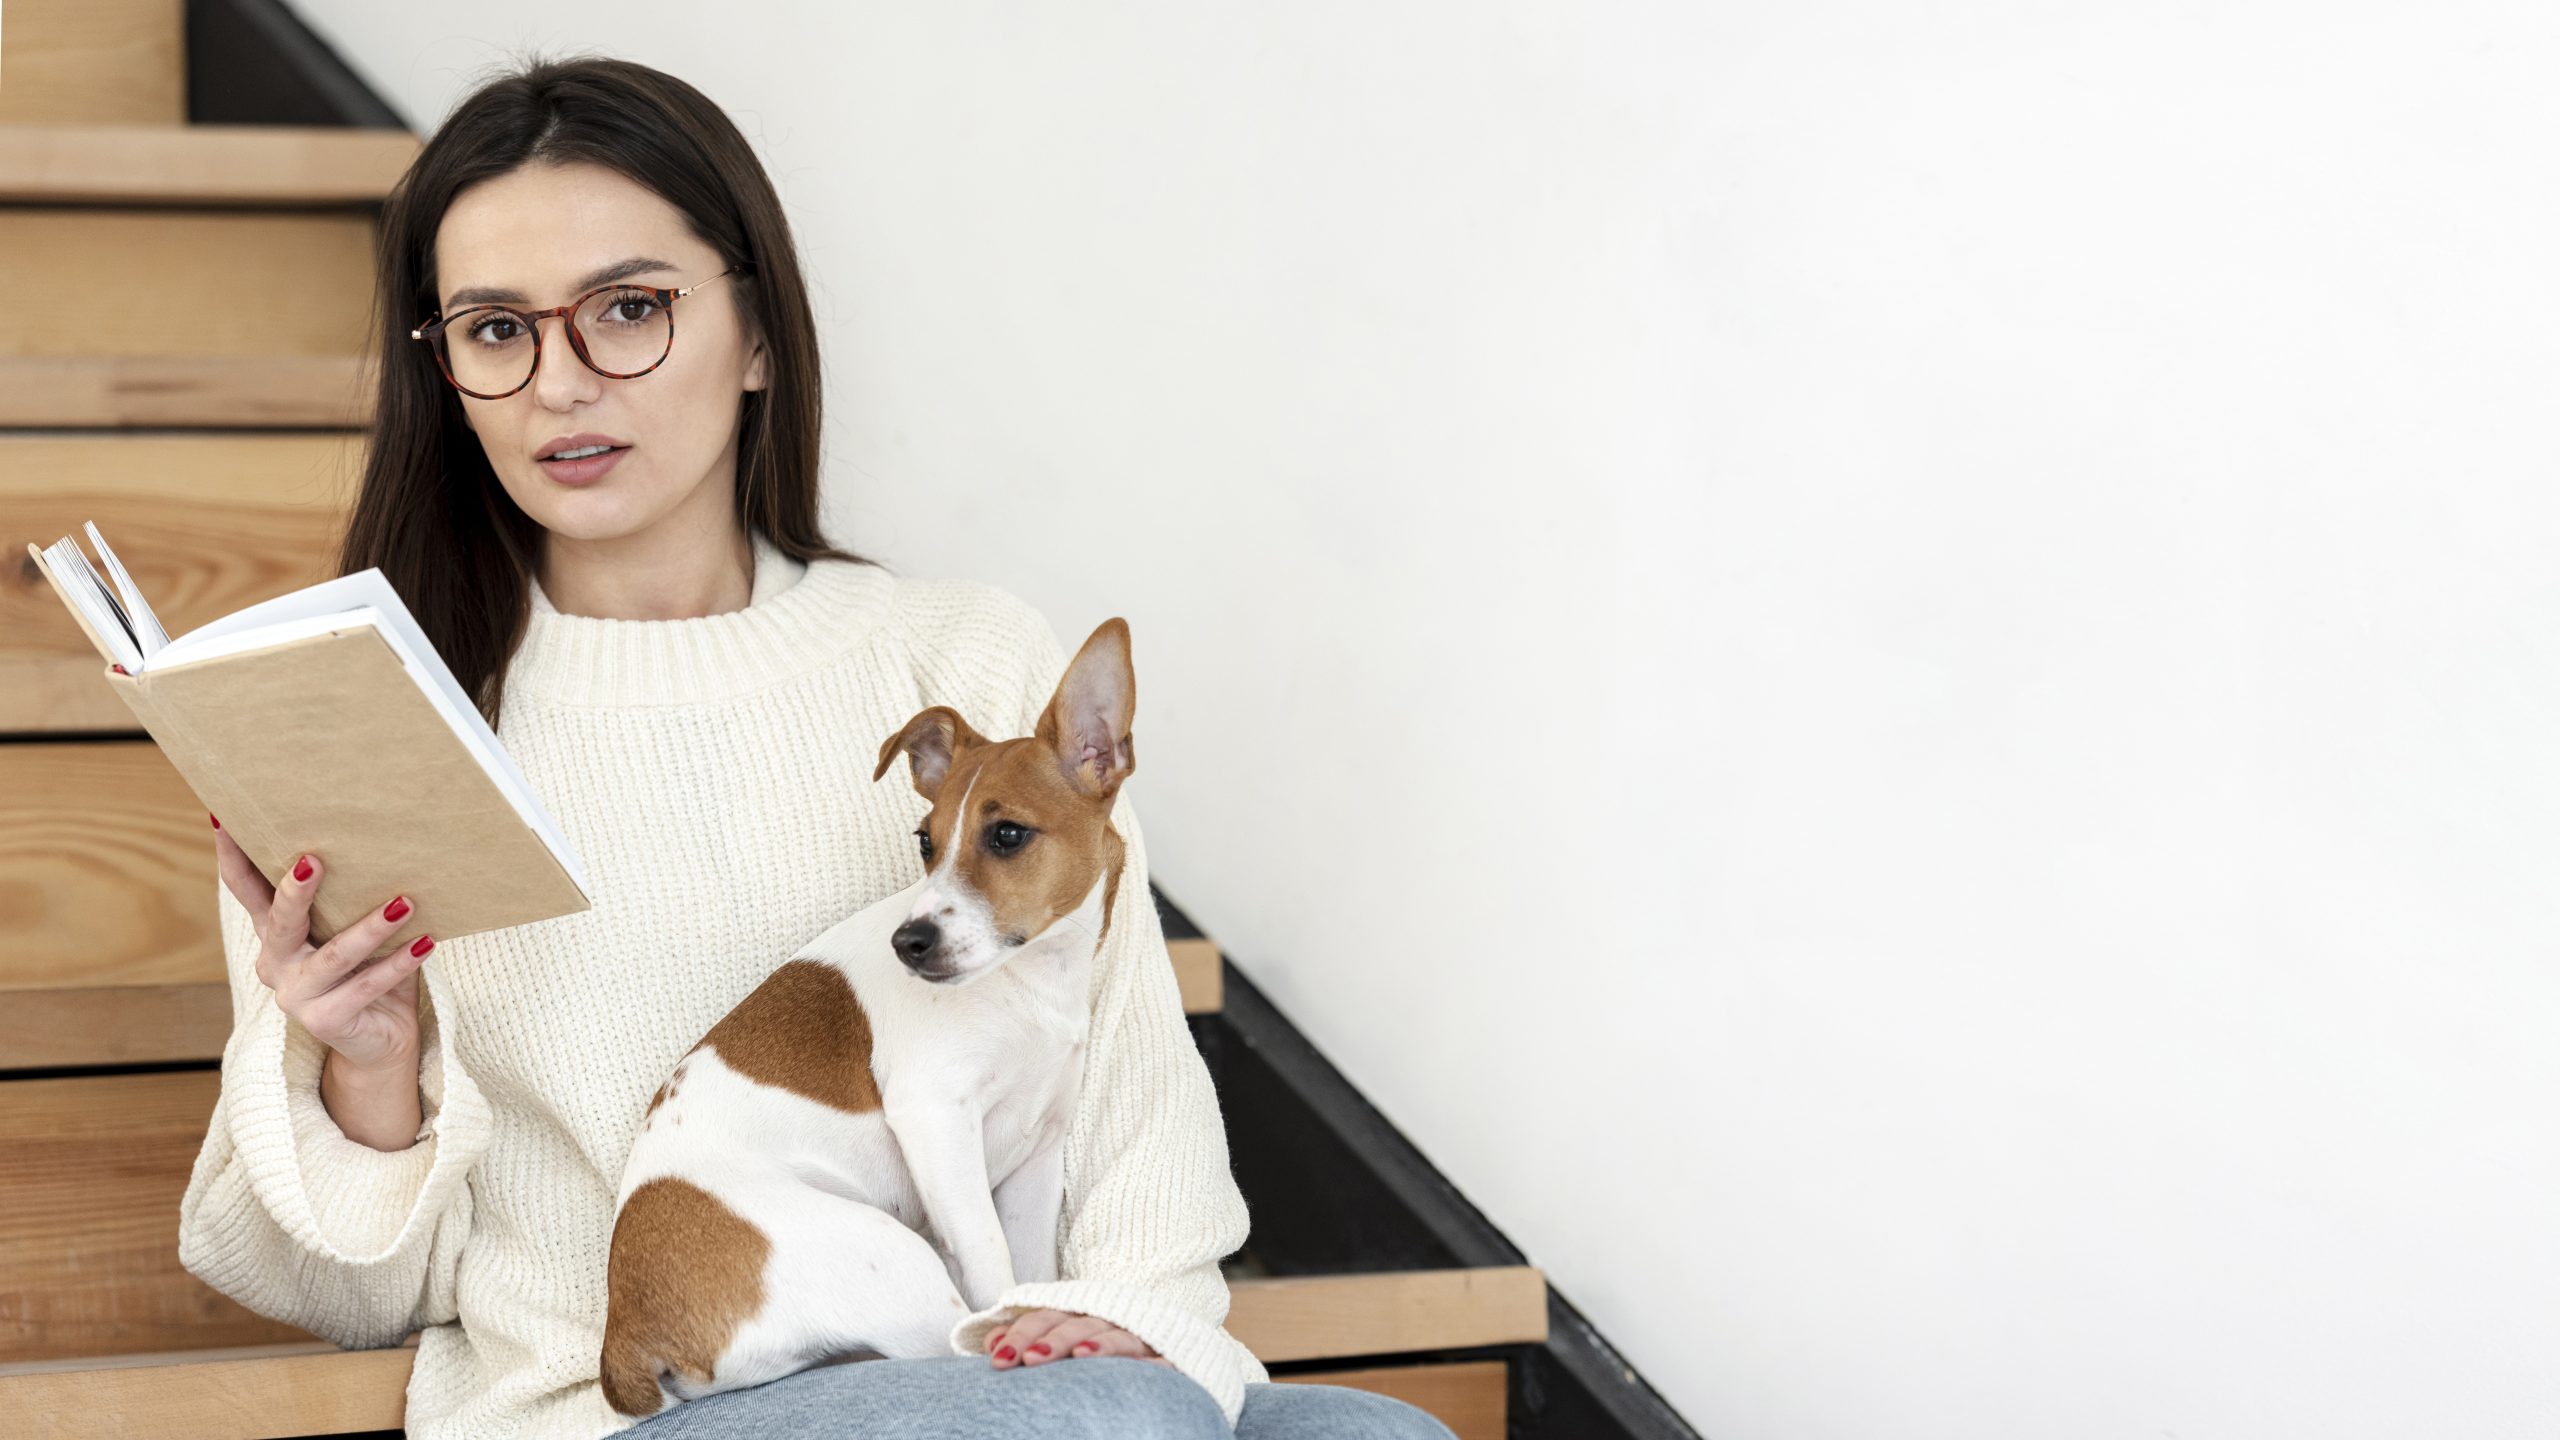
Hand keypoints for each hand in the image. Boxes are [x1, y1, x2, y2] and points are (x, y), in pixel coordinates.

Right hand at [215, 822, 430, 1073]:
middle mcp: (276, 963)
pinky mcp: (325, 1021)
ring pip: (334, 956)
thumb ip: (347, 896)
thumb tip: (374, 836)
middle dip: (295, 891)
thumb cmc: (367, 971)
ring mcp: (296, 996)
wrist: (380, 1041)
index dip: (233, 855)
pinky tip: (425, 943)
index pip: (246, 890)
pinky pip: (367, 987)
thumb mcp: (349, 928)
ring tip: (404, 903)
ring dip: (371, 928)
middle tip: (312, 860)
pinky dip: (398, 964)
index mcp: (275, 935)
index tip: (224, 815)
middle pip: (280, 921)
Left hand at [986, 1309, 1172, 1369]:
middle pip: (1077, 1324)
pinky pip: (1159, 1359)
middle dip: (1053, 1339)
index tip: (998, 1356)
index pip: (1046, 1316)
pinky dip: (1149, 1362)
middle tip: (1030, 1359)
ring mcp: (1137, 1336)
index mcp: (1076, 1313)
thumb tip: (993, 1343)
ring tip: (1080, 1355)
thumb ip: (1027, 1337)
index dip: (1022, 1333)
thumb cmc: (1095, 1341)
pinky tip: (1136, 1369)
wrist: (1157, 1337)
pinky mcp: (1164, 1355)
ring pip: (1117, 1336)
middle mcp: (1106, 1319)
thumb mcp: (1060, 1335)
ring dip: (1099, 1343)